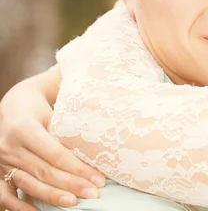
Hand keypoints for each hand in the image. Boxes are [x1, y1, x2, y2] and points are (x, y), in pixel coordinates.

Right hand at [0, 69, 105, 207]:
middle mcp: (9, 147)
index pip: (55, 154)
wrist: (13, 106)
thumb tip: (99, 150)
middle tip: (93, 193)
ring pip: (28, 184)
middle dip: (70, 184)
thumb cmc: (40, 109)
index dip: (77, 168)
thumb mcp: (53, 113)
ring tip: (73, 203)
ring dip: (51, 196)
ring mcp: (1, 162)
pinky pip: (6, 195)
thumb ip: (68, 131)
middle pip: (44, 171)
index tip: (98, 179)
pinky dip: (21, 207)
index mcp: (25, 129)